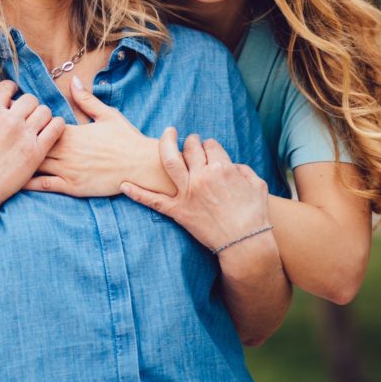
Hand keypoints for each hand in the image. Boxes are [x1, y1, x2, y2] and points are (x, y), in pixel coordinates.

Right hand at [0, 80, 64, 214]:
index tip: (11, 99)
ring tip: (37, 124)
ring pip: (44, 110)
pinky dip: (57, 125)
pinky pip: (56, 128)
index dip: (10, 91)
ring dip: (42, 114)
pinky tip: (51, 129)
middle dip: (27, 104)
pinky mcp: (37, 152)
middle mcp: (9, 120)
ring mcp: (25, 136)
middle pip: (29, 99)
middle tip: (25, 115)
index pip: (8, 87)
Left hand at [23, 77, 170, 196]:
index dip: (25, 121)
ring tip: (0, 158)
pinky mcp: (73, 186)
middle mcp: (67, 149)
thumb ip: (86, 99)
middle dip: (15, 140)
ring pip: (36, 164)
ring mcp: (69, 169)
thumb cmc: (126, 139)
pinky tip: (16, 181)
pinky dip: (29, 182)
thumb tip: (73, 80)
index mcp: (72, 131)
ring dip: (18, 160)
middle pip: (33, 143)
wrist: (142, 165)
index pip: (41, 124)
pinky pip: (45, 185)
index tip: (10, 118)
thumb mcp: (107, 114)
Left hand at [120, 129, 271, 253]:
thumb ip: (243, 169)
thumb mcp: (257, 185)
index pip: (210, 145)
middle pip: (190, 147)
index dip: (209, 146)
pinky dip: (137, 193)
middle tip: (189, 141)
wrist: (245, 244)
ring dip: (166, 144)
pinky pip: (153, 201)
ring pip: (170, 161)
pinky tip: (123, 185)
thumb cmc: (255, 215)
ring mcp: (187, 193)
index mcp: (223, 168)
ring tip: (166, 136)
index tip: (209, 149)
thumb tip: (232, 165)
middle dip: (190, 141)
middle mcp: (202, 176)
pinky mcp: (178, 211)